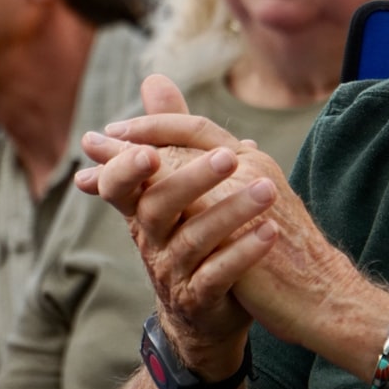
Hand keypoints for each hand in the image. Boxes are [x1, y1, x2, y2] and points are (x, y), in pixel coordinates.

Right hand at [75, 74, 278, 373]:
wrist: (202, 310)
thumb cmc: (188, 231)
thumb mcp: (174, 184)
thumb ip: (168, 132)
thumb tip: (153, 78)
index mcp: (142, 206)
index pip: (119, 185)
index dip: (125, 168)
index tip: (146, 150)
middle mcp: (151, 238)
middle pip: (159, 207)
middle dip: (191, 180)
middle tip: (228, 158)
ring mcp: (173, 271)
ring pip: (194, 240)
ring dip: (231, 212)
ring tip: (268, 189)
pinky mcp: (200, 299)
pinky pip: (219, 275)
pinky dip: (244, 253)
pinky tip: (269, 231)